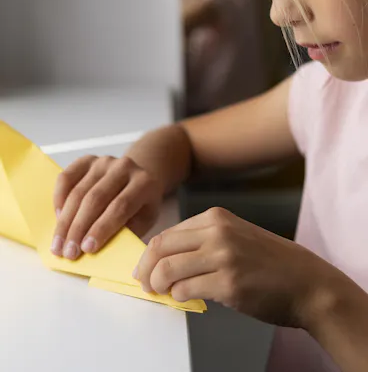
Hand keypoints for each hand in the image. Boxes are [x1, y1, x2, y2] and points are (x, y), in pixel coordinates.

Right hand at [51, 155, 163, 260]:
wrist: (137, 178)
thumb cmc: (140, 205)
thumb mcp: (143, 220)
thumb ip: (126, 231)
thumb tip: (99, 249)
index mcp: (144, 183)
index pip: (120, 206)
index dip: (102, 228)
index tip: (87, 249)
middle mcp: (124, 167)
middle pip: (95, 199)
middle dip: (78, 229)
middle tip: (68, 252)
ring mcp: (104, 161)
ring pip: (79, 191)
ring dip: (65, 220)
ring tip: (58, 243)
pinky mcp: (87, 160)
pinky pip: (66, 177)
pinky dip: (59, 198)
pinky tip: (58, 217)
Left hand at [135, 207, 327, 326]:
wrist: (306, 283)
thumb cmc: (271, 263)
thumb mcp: (236, 236)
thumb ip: (203, 242)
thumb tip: (167, 260)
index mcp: (217, 217)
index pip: (168, 233)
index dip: (150, 254)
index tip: (144, 267)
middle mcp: (218, 232)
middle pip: (161, 247)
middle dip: (145, 269)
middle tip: (144, 283)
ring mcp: (223, 256)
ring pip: (168, 269)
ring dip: (156, 285)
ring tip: (159, 293)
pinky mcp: (228, 283)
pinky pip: (186, 289)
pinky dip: (177, 296)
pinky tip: (182, 298)